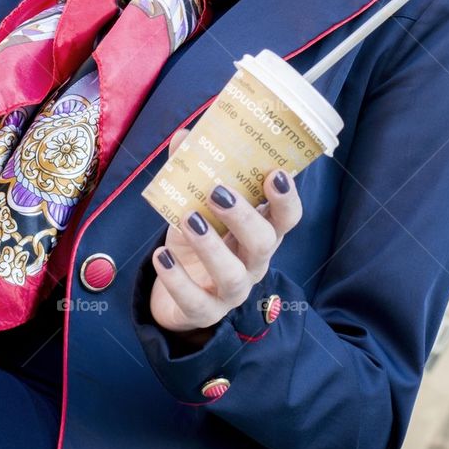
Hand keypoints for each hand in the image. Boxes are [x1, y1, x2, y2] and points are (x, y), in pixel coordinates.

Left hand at [148, 127, 302, 340]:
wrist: (175, 293)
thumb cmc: (197, 241)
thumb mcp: (195, 205)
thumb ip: (192, 170)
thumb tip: (183, 135)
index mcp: (259, 232)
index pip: (286, 217)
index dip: (285, 198)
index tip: (274, 172)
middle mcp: (253, 262)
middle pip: (264, 243)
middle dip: (244, 217)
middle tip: (218, 192)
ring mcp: (231, 292)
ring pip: (233, 276)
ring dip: (211, 247)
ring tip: (188, 220)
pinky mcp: (204, 313)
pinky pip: (196, 302)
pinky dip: (177, 280)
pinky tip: (162, 256)